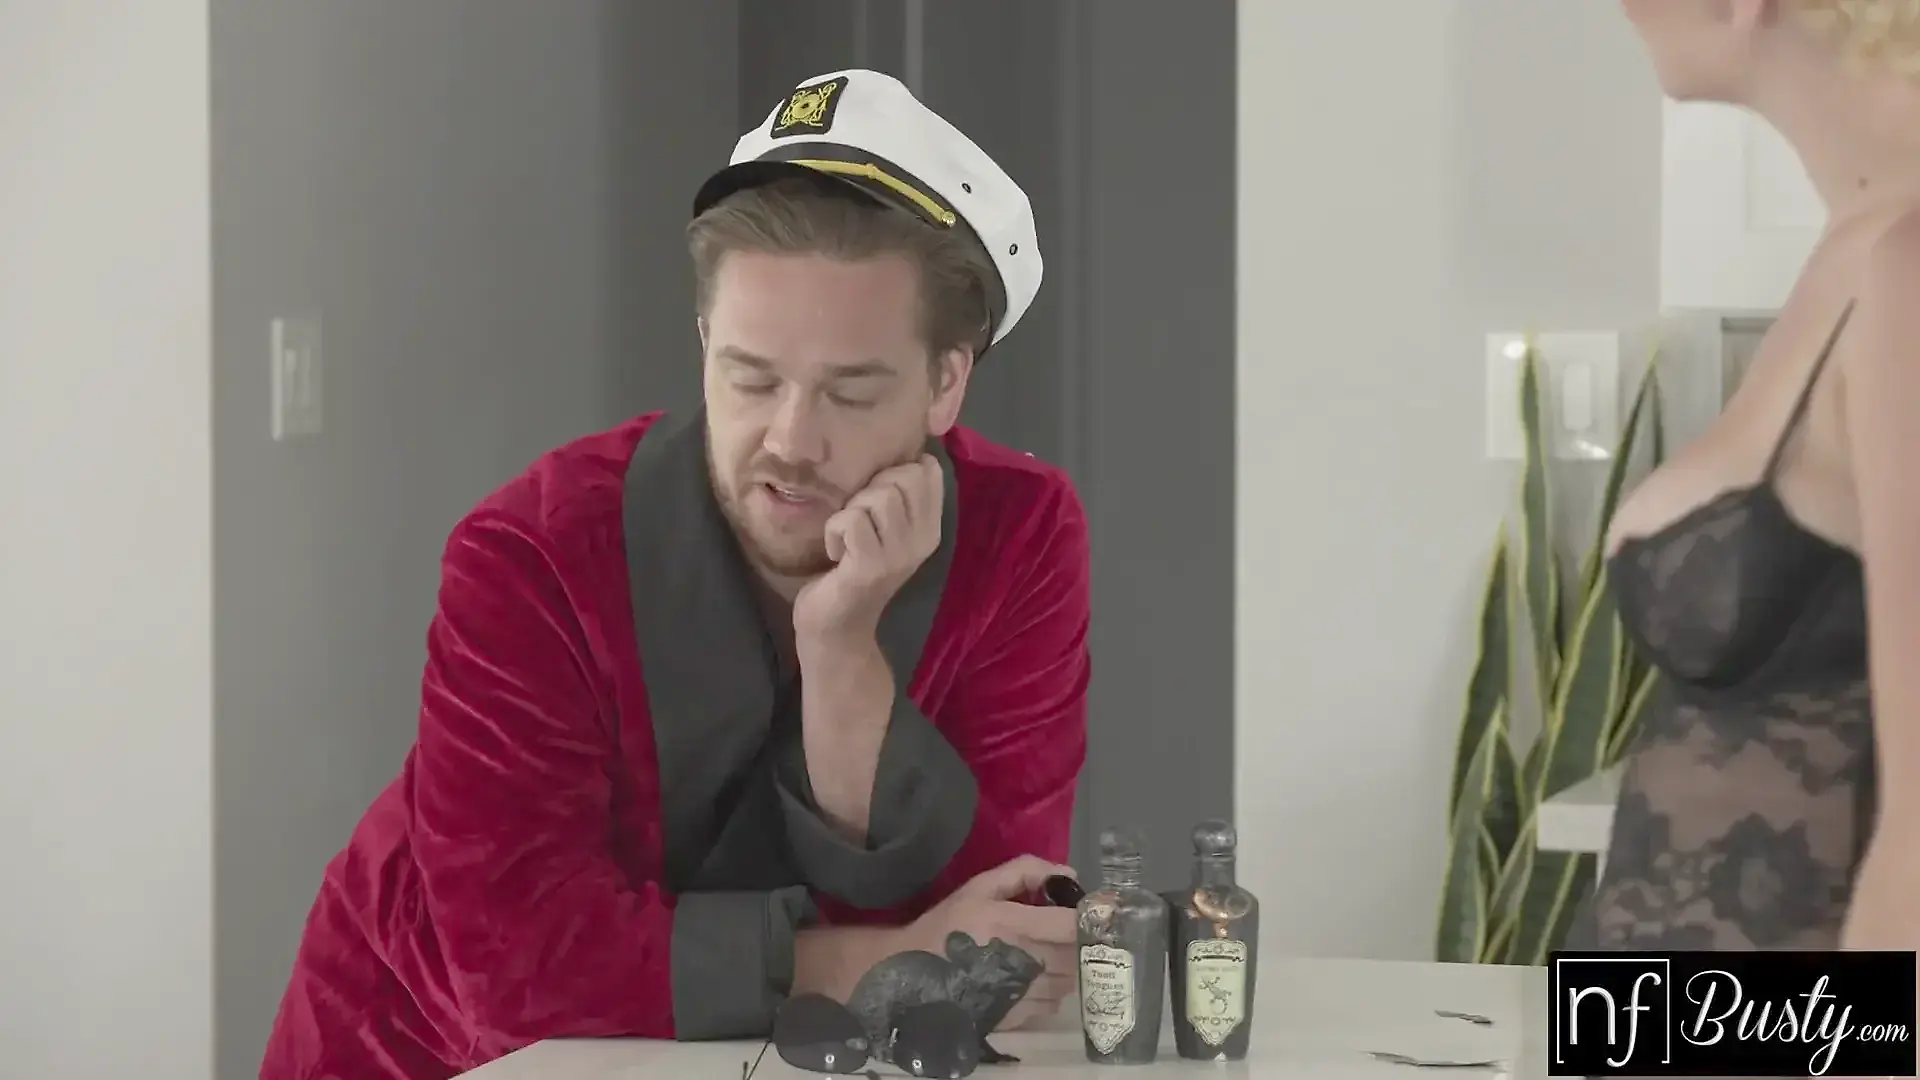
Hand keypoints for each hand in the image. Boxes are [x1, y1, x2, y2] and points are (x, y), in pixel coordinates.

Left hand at [793, 456, 942, 643]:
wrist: (837, 629)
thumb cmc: (855, 572)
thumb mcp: (885, 531)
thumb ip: (897, 496)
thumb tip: (903, 450)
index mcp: (931, 529)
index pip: (927, 470)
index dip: (895, 472)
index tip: (877, 500)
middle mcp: (923, 541)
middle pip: (904, 477)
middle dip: (871, 488)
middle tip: (858, 518)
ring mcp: (899, 556)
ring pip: (879, 496)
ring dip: (851, 510)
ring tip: (848, 536)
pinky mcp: (871, 568)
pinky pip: (851, 520)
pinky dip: (834, 529)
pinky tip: (836, 553)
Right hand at [907, 855, 1079, 1029]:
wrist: (912, 976)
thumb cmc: (946, 927)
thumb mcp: (978, 888)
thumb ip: (1024, 872)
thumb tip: (1068, 874)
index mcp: (1012, 924)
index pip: (1070, 925)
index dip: (1088, 917)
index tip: (1092, 910)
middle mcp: (1023, 961)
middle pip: (1076, 955)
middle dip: (1081, 942)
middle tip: (1071, 932)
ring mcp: (1021, 993)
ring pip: (1070, 981)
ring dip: (1070, 967)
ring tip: (1054, 954)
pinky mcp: (1016, 1016)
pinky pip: (1054, 1003)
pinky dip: (1055, 989)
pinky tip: (1038, 977)